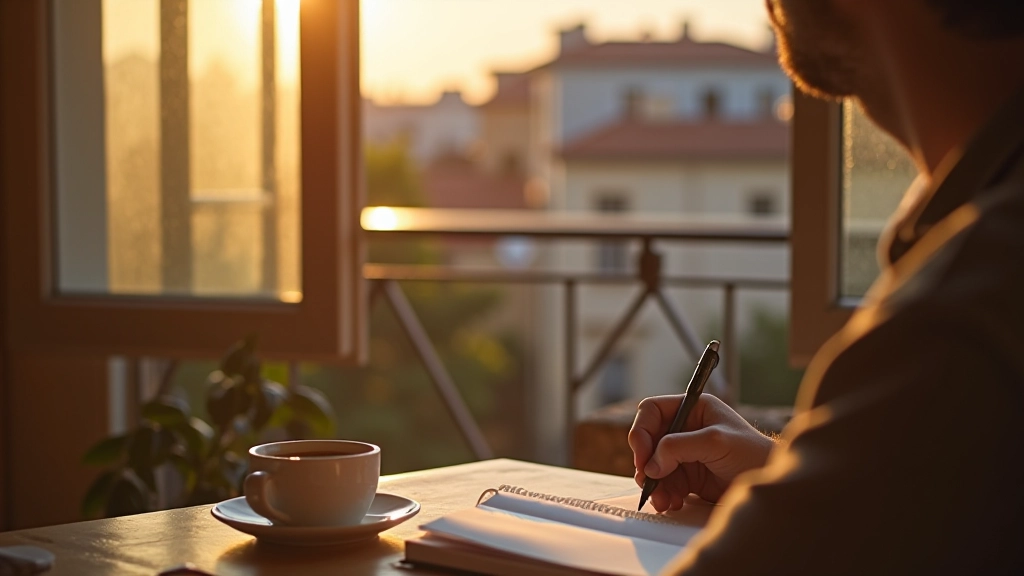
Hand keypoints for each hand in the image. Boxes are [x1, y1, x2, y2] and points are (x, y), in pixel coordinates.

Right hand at [628, 394, 774, 510]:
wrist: (770, 480)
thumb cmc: (753, 453)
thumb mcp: (715, 442)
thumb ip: (680, 447)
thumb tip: (652, 462)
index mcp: (692, 409)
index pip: (652, 412)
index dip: (642, 431)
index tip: (642, 454)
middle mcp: (685, 429)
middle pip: (649, 441)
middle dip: (646, 463)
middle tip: (648, 481)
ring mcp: (686, 453)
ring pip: (654, 466)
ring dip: (654, 484)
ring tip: (663, 499)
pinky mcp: (689, 476)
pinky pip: (665, 483)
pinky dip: (664, 494)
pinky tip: (672, 502)